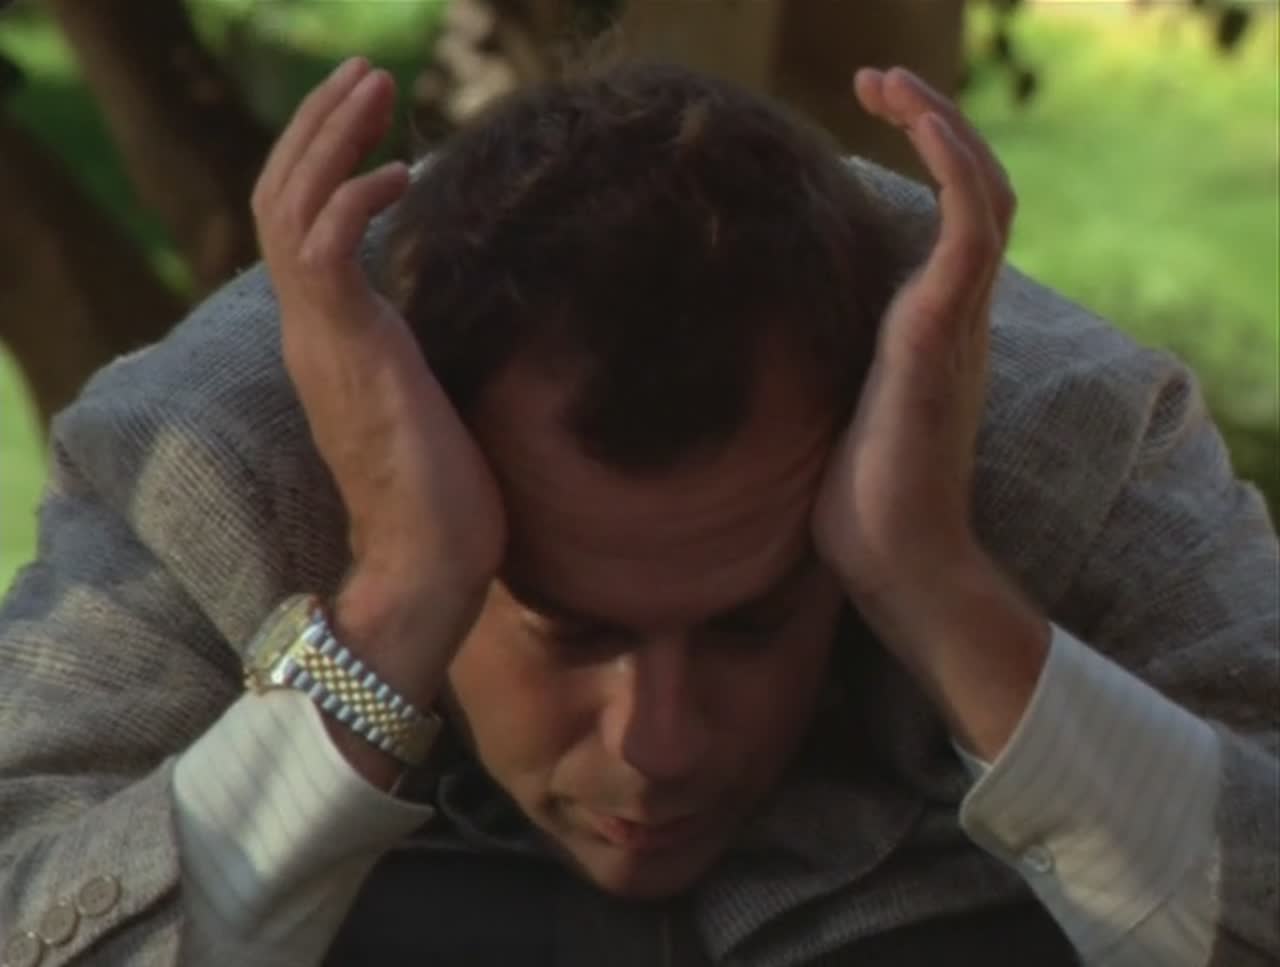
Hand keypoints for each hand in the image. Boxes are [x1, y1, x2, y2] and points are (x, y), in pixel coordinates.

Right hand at [251, 58, 505, 708]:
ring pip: (290, 208)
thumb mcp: (427, 404)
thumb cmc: (441, 499)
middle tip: (368, 74)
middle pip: (280, 199)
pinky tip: (402, 172)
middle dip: (319, 128)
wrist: (427, 568)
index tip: (374, 122)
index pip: (298, 230)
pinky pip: (326, 251)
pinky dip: (354, 198)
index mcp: (330, 340)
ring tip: (376, 86)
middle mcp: (311, 333)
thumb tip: (456, 337)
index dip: (324, 166)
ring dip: (330, 138)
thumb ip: (418, 358)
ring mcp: (323, 342)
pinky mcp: (351, 353)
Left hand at [813, 67, 1015, 621]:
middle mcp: (960, 318)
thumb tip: (765, 363)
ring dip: (942, 124)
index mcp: (936, 331)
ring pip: (985, 193)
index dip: (930, 161)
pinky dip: (952, 163)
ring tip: (887, 80)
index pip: (956, 224)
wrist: (897, 563)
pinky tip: (914, 120)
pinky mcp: (943, 333)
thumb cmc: (859, 507)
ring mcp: (960, 323)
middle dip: (935, 124)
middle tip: (878, 79)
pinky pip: (971, 226)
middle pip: (981, 191)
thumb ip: (827, 373)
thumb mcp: (836, 416)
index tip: (872, 117)